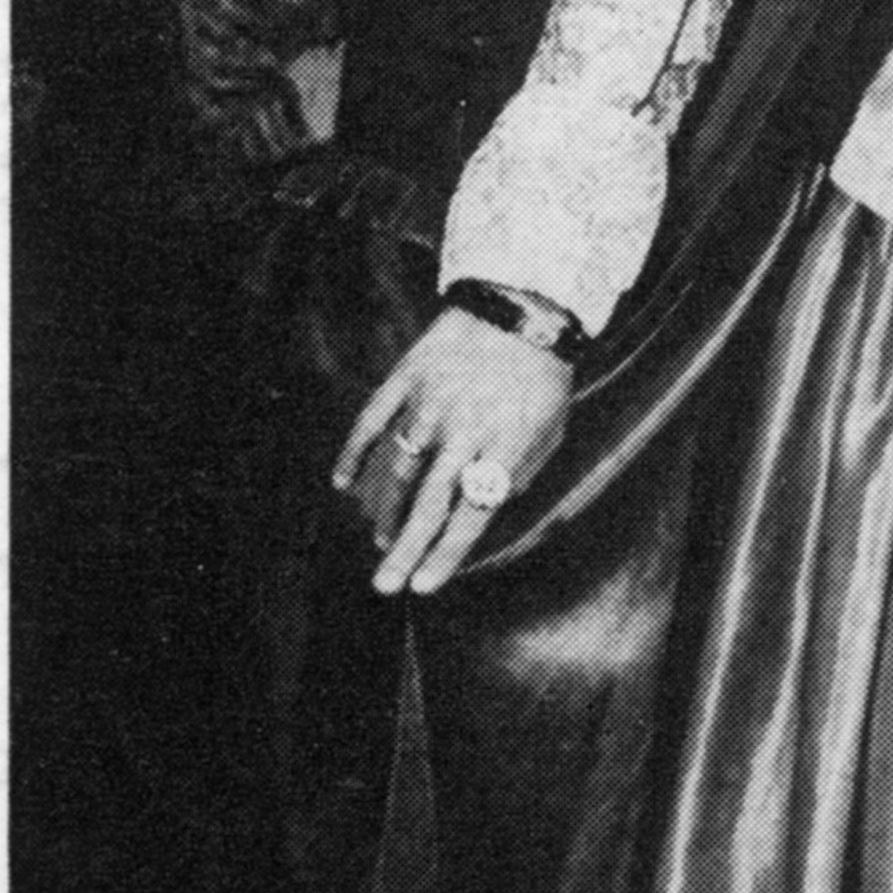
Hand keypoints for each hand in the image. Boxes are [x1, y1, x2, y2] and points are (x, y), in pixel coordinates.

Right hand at [333, 307, 574, 596]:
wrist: (523, 306)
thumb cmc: (543, 377)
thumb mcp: (549, 432)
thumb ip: (519, 475)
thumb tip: (485, 510)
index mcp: (504, 449)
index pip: (469, 516)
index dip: (445, 555)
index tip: (423, 586)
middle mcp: (463, 432)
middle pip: (427, 503)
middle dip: (404, 549)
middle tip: (383, 585)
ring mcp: (430, 404)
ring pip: (397, 469)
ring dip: (384, 510)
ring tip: (379, 539)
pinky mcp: (406, 377)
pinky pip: (371, 421)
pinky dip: (354, 454)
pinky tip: (343, 484)